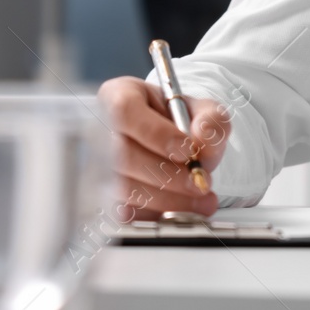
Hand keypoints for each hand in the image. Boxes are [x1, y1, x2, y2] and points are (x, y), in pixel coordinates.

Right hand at [98, 75, 230, 220]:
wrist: (179, 147)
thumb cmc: (183, 122)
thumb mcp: (205, 110)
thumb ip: (211, 119)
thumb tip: (202, 138)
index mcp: (120, 95)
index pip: (124, 111)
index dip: (155, 133)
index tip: (188, 150)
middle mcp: (101, 129)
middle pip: (123, 155)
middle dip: (168, 175)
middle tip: (200, 181)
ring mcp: (98, 165)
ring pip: (124, 188)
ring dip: (168, 199)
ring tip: (202, 199)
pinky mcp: (105, 197)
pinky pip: (127, 212)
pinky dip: (159, 214)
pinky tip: (184, 210)